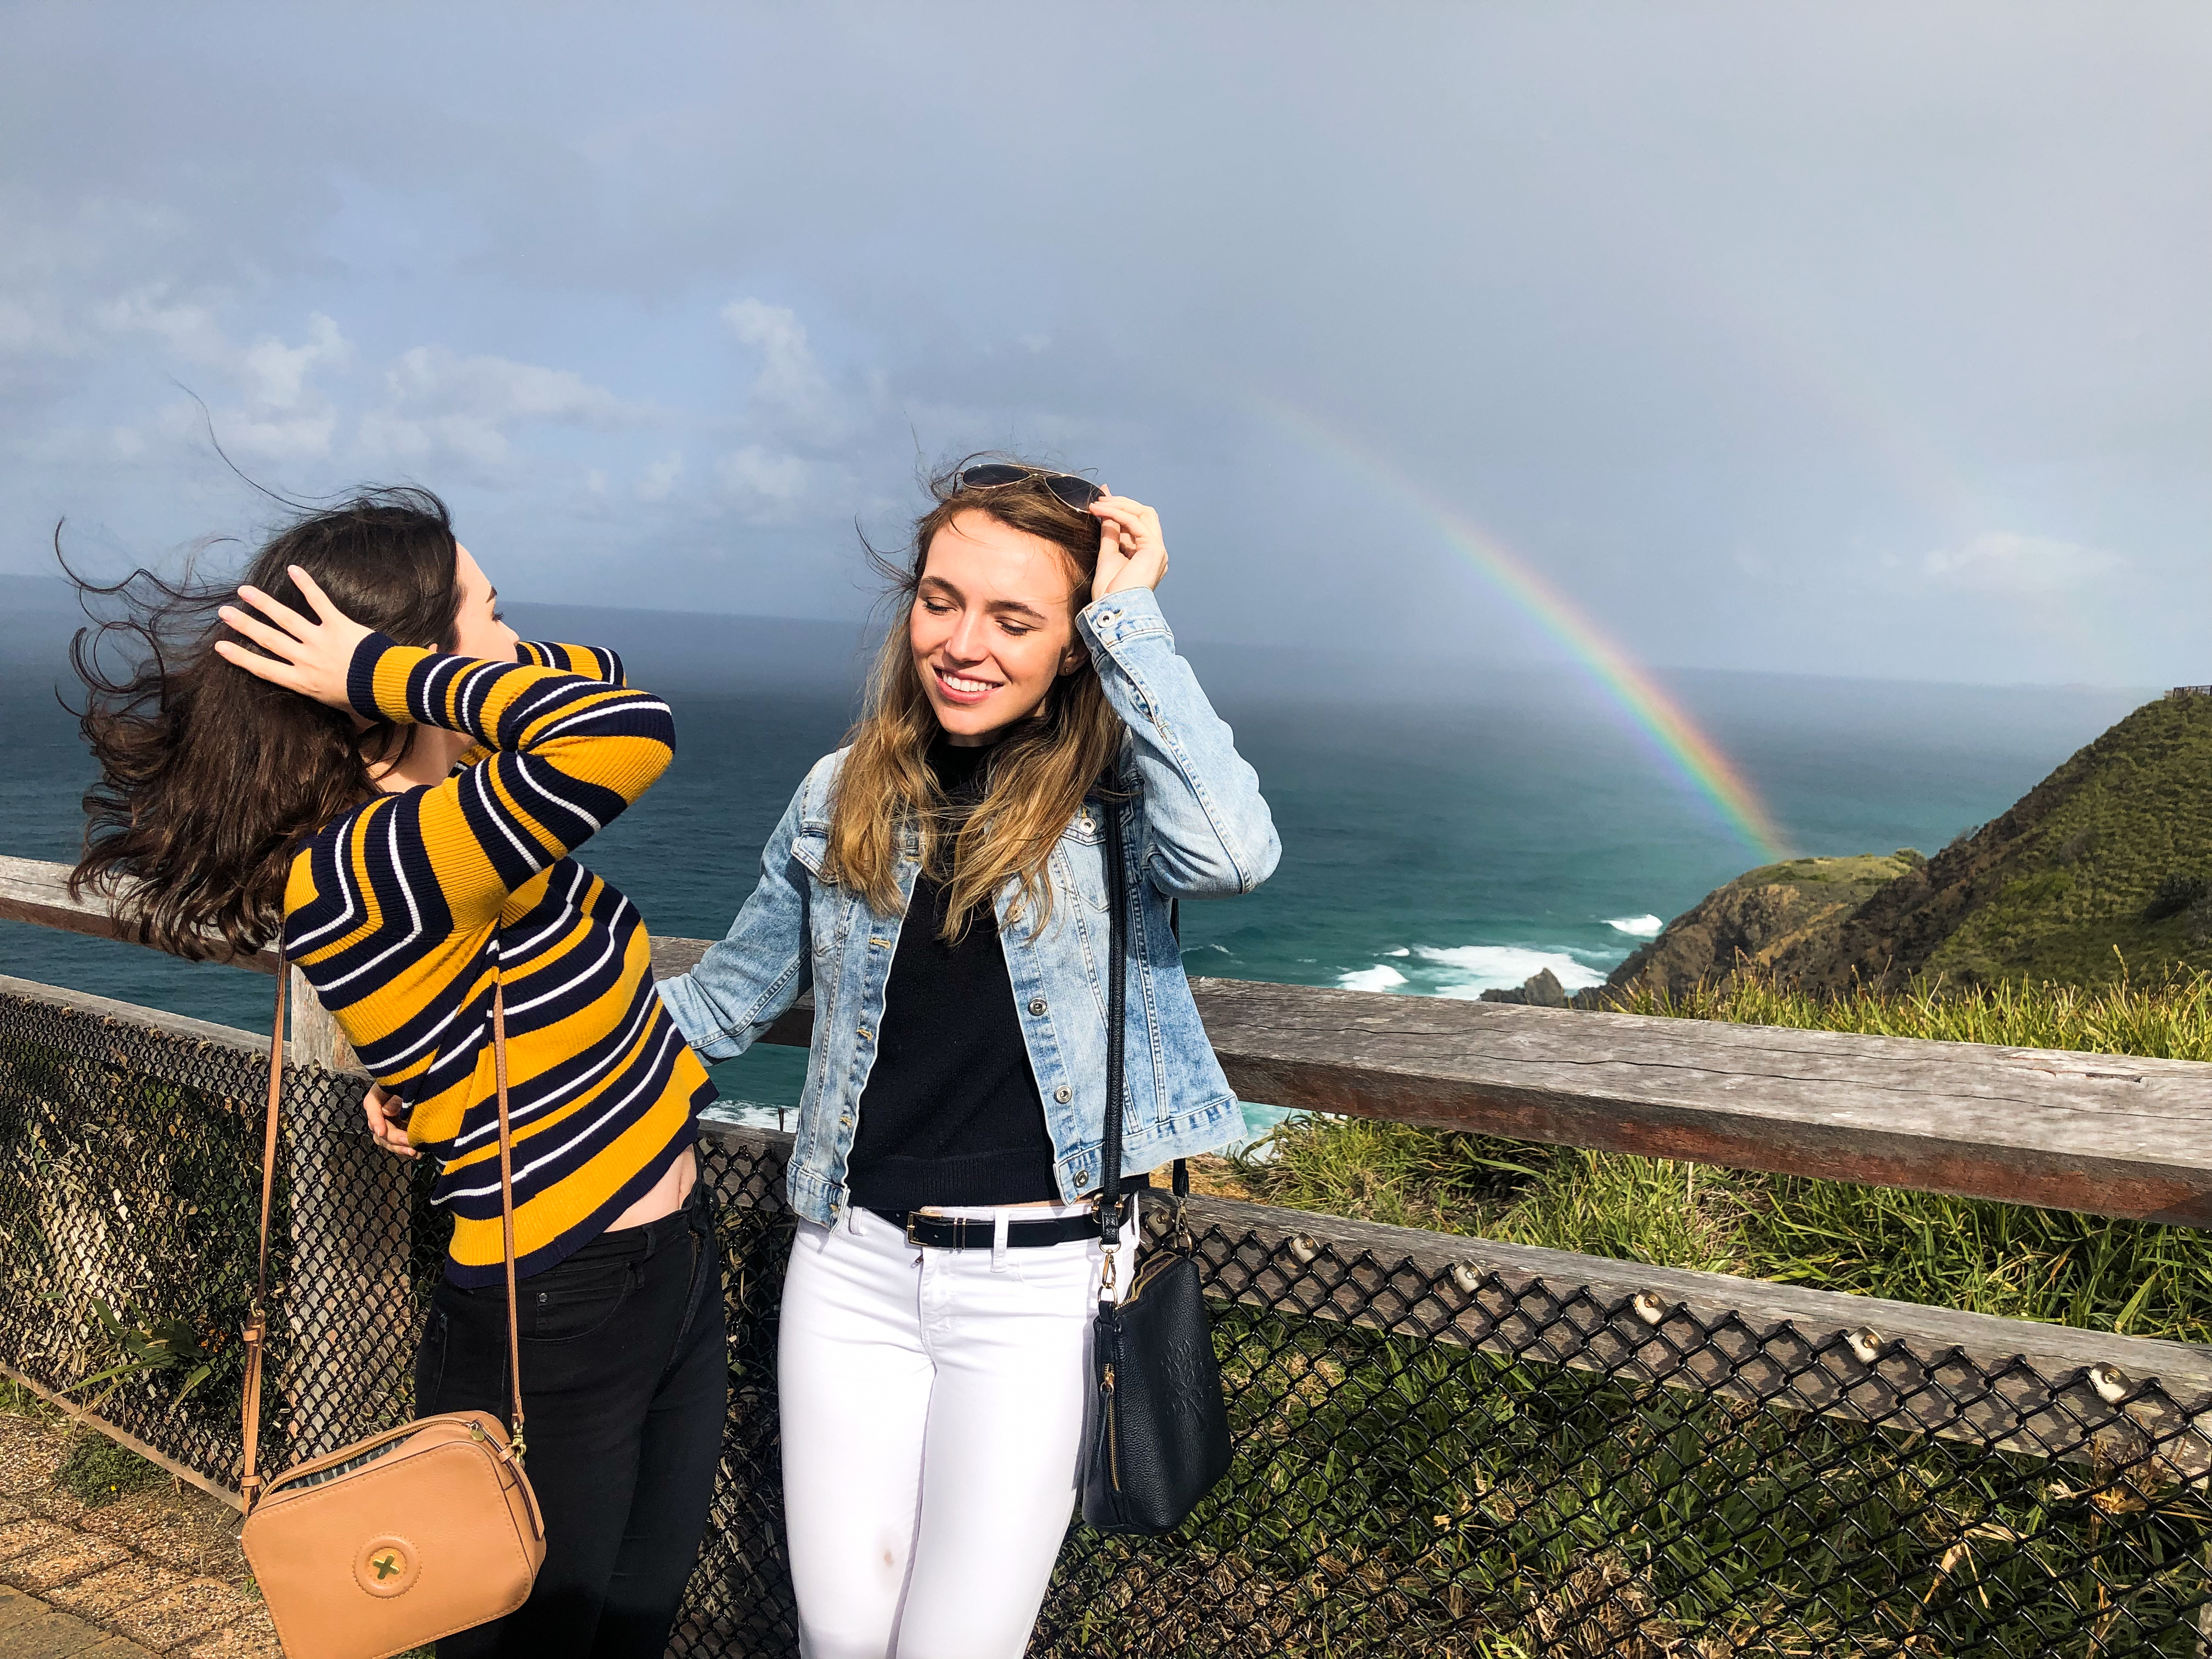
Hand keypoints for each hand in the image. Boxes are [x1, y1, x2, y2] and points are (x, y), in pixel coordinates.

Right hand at [213, 565, 374, 712]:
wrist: (386, 685)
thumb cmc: (368, 701)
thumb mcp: (346, 712)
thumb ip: (338, 708)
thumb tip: (351, 726)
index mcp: (303, 682)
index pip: (264, 668)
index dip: (241, 657)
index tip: (221, 646)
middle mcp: (305, 660)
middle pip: (268, 639)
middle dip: (244, 625)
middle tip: (224, 612)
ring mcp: (320, 640)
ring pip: (285, 618)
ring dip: (263, 603)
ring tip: (244, 590)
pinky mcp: (338, 625)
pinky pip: (319, 601)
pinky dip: (306, 584)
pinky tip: (293, 569)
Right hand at [364, 1085, 417, 1158]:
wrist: (434, 1086)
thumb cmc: (421, 1080)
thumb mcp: (409, 1085)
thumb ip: (398, 1098)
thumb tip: (386, 1111)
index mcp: (380, 1094)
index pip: (371, 1105)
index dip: (374, 1119)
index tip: (380, 1131)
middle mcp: (381, 1111)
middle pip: (379, 1128)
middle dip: (394, 1138)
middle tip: (408, 1142)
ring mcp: (390, 1124)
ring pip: (386, 1141)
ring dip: (399, 1148)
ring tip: (413, 1152)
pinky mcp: (400, 1132)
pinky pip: (398, 1145)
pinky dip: (406, 1149)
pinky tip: (417, 1154)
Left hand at [1089, 493, 1168, 600]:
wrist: (1113, 607)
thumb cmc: (1109, 591)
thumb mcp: (1107, 555)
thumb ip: (1110, 534)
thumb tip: (1106, 515)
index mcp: (1146, 556)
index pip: (1136, 524)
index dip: (1120, 509)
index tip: (1102, 499)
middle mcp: (1155, 551)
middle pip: (1144, 515)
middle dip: (1121, 503)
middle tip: (1100, 499)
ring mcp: (1157, 550)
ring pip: (1143, 513)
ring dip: (1118, 505)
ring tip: (1097, 504)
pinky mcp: (1154, 549)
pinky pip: (1136, 522)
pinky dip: (1117, 513)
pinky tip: (1101, 511)